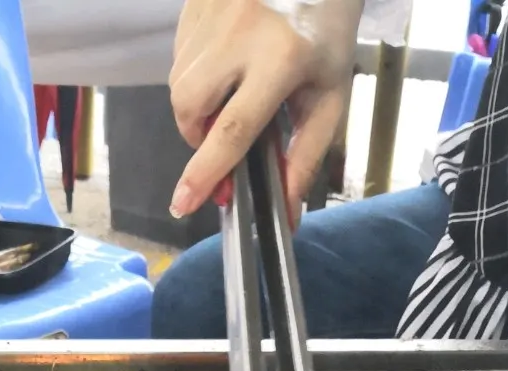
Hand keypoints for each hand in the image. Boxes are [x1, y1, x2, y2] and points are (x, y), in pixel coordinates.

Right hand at [169, 0, 362, 218]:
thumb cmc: (327, 34)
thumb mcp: (328, 96)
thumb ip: (305, 156)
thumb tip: (286, 212)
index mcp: (281, 59)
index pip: (232, 129)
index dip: (206, 172)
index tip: (183, 203)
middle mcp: (239, 33)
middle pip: (191, 108)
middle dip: (197, 136)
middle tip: (223, 138)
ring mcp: (211, 12)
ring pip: (179, 85)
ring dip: (197, 105)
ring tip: (231, 92)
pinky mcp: (194, 3)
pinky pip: (180, 57)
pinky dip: (197, 74)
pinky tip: (225, 61)